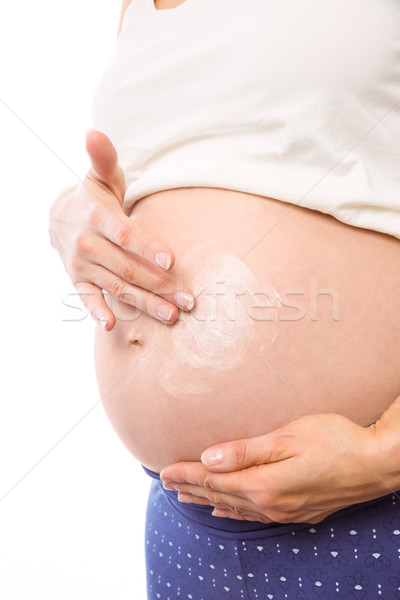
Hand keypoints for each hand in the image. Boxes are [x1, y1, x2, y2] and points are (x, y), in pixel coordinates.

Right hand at [49, 129, 193, 329]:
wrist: (58, 216)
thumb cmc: (92, 196)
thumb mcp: (99, 176)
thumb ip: (103, 158)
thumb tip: (93, 131)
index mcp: (97, 217)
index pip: (126, 235)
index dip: (148, 248)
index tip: (171, 261)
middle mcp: (88, 244)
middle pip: (128, 267)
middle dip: (160, 284)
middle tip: (187, 299)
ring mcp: (81, 265)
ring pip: (117, 287)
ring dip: (144, 303)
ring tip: (171, 315)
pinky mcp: (77, 280)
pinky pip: (87, 299)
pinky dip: (97, 312)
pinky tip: (112, 326)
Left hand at [160, 413, 395, 523]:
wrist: (376, 463)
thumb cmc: (334, 441)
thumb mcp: (287, 438)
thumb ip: (245, 451)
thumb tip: (208, 458)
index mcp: (264, 484)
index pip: (214, 481)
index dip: (187, 474)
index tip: (163, 470)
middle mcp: (271, 503)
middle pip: (220, 496)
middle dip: (190, 488)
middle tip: (164, 482)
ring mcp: (285, 511)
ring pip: (235, 507)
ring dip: (208, 500)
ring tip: (185, 497)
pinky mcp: (298, 511)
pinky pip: (254, 514)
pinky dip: (233, 511)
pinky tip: (225, 510)